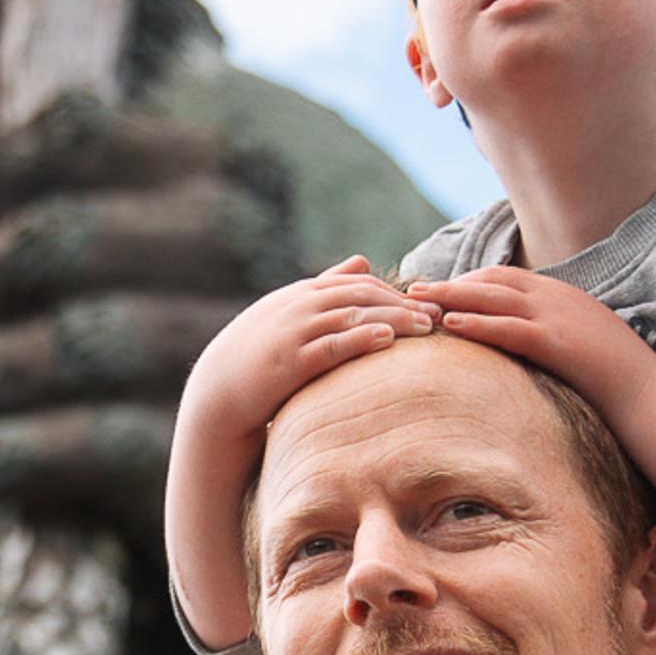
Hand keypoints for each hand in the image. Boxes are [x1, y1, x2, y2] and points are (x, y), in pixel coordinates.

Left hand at [0, 94, 302, 539]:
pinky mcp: (218, 454)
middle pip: (50, 240)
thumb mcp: (45, 281)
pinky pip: (90, 441)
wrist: (224, 493)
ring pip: (70, 340)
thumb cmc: (115, 365)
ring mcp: (244, 347)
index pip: (64, 136)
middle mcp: (241, 241)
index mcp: (210, 167)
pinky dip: (0, 451)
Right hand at [182, 257, 428, 429]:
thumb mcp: (290, 312)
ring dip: (393, 319)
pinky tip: (387, 340)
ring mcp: (293, 332)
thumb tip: (363, 261)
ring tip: (426, 327)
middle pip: (361, 295)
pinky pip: (331, 345)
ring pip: (352, 316)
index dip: (394, 292)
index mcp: (301, 294)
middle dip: (403, 303)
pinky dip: (361, 338)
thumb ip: (327, 286)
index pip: (357, 283)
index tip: (425, 305)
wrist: (217, 392)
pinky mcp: (289, 361)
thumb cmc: (257, 356)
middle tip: (438, 315)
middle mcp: (299, 306)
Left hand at [412, 266, 655, 409]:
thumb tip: (525, 345)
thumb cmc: (615, 376)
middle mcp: (556, 297)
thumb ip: (551, 335)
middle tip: (415, 289)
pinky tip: (449, 325)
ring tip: (418, 302)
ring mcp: (557, 316)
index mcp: (561, 295)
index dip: (469, 283)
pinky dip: (476, 323)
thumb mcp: (580, 343)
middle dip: (451, 284)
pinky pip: (508, 328)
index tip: (441, 291)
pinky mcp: (556, 342)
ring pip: (494, 298)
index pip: (505, 279)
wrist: (647, 391)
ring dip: (452, 297)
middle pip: (492, 281)